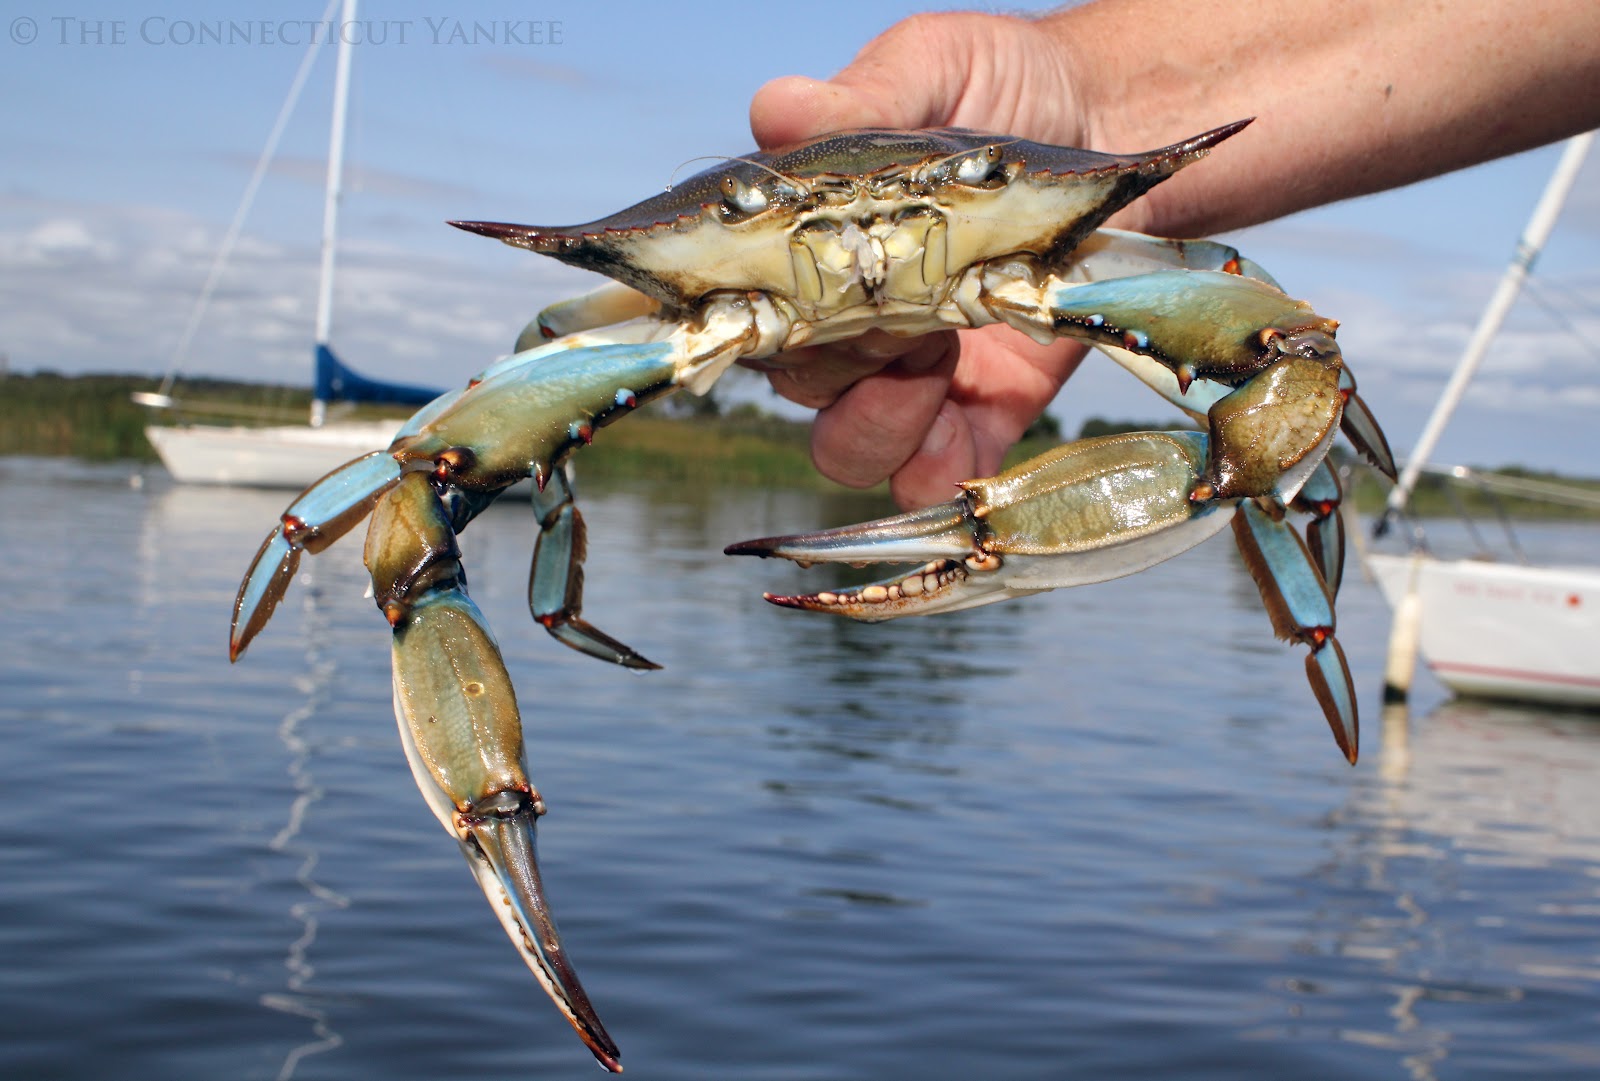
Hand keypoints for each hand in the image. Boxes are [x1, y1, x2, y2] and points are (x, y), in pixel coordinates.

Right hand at [747, 13, 1095, 509]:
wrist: (1114, 120)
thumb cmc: (1007, 86)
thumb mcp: (935, 69)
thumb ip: (867, 97)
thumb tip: (778, 109)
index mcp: (813, 246)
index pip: (745, 307)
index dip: (757, 320)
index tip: (802, 295)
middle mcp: (848, 317)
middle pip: (798, 383)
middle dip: (840, 364)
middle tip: (903, 312)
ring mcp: (912, 370)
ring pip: (847, 447)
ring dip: (877, 424)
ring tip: (937, 358)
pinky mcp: (983, 408)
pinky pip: (931, 474)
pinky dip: (935, 469)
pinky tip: (963, 422)